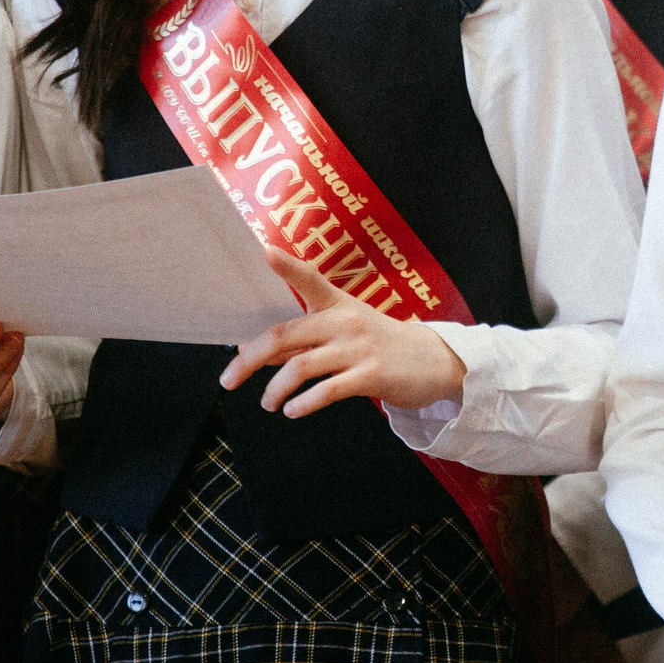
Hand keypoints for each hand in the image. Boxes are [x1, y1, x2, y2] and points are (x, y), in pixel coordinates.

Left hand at [222, 246, 466, 417]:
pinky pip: (328, 390)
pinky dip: (304, 403)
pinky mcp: (372, 375)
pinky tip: (293, 411)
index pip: (309, 279)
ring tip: (268, 403)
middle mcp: (345, 321)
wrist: (434, 361)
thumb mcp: (345, 331)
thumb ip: (304, 340)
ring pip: (301, 367)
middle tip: (229, 379)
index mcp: (337, 305)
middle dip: (250, 360)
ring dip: (276, 389)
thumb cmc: (381, 344)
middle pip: (285, 335)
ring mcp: (358, 347)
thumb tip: (256, 352)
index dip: (286, 265)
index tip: (264, 251)